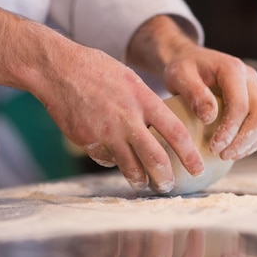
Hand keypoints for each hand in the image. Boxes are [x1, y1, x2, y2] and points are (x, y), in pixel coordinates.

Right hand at [0, 0, 203, 192]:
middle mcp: (127, 119)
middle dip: (165, 178)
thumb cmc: (95, 69)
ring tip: (143, 183)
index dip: (190, 154)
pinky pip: (105, 159)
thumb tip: (160, 123)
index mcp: (142, 100)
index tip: (199, 169)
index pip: (175, 132)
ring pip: (129, 166)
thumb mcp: (128, 78)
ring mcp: (106, 132)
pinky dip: (112, 162)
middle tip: (169, 186)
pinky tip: (112, 159)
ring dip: (139, 179)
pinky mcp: (87, 141)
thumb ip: (145, 102)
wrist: (57, 69)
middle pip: (155, 158)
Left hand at [127, 16, 256, 160]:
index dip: (230, 130)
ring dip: (253, 143)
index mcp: (233, 69)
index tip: (214, 147)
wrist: (190, 62)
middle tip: (223, 155)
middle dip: (245, 140)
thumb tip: (209, 118)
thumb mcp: (179, 76)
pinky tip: (238, 149)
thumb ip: (193, 93)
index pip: (241, 104)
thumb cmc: (183, 70)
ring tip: (229, 155)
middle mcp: (251, 78)